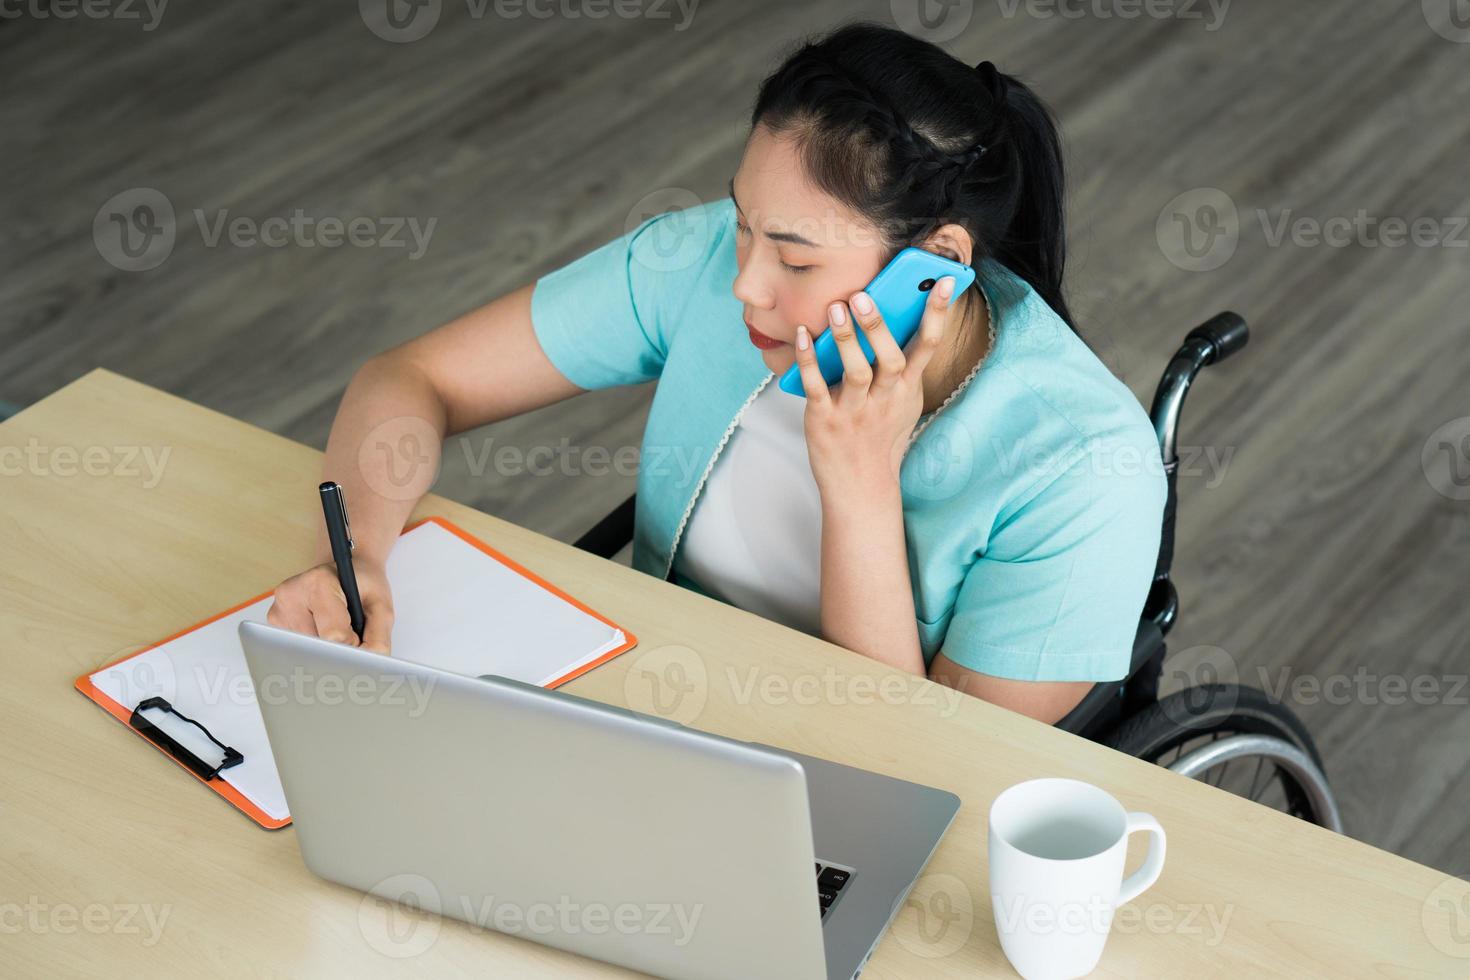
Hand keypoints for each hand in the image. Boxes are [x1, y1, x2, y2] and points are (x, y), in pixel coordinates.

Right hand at [266, 557, 394, 653]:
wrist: (348, 570)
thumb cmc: (364, 585)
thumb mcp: (382, 608)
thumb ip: (377, 639)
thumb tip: (364, 665)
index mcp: (318, 583)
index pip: (333, 636)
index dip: (351, 645)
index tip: (358, 641)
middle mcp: (292, 594)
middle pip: (316, 647)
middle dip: (336, 650)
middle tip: (349, 633)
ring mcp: (279, 608)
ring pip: (306, 651)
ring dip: (325, 647)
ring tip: (335, 625)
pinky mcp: (274, 621)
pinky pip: (298, 647)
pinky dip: (314, 644)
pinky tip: (322, 628)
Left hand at [792, 276, 956, 495]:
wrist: (861, 486)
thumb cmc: (881, 436)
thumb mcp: (902, 403)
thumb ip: (901, 366)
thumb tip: (896, 315)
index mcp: (907, 390)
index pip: (927, 347)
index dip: (937, 314)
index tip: (942, 281)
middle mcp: (885, 400)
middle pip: (890, 359)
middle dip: (879, 326)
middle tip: (864, 295)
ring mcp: (855, 411)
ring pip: (856, 372)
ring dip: (846, 339)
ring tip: (836, 308)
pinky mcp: (825, 420)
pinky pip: (816, 387)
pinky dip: (808, 361)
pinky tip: (802, 336)